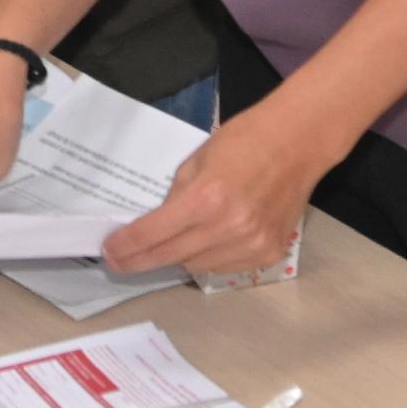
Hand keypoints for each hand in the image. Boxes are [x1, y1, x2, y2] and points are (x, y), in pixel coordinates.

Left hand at [100, 90, 351, 279]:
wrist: (297, 143)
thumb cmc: (244, 141)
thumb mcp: (196, 160)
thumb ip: (175, 196)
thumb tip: (156, 226)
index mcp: (205, 198)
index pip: (154, 233)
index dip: (127, 246)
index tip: (109, 253)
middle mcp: (229, 228)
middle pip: (172, 256)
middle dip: (142, 259)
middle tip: (121, 260)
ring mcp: (252, 245)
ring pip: (198, 266)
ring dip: (180, 255)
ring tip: (175, 239)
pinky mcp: (270, 254)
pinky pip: (226, 267)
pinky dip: (211, 257)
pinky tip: (210, 239)